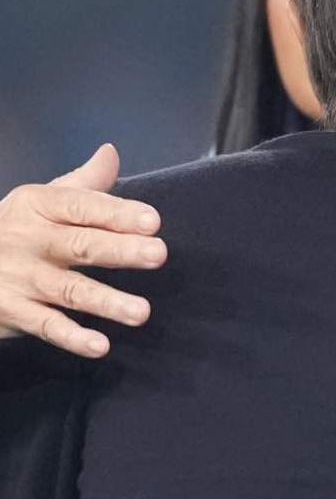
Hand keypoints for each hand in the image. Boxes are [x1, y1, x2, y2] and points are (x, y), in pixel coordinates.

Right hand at [0, 144, 165, 356]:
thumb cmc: (14, 228)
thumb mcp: (41, 200)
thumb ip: (83, 183)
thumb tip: (111, 153)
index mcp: (39, 206)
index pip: (82, 207)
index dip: (117, 213)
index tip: (152, 221)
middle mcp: (29, 240)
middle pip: (80, 245)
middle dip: (120, 250)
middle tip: (158, 255)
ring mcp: (21, 278)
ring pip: (68, 290)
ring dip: (106, 302)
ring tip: (142, 312)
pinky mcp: (13, 312)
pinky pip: (46, 326)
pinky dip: (72, 338)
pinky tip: (100, 346)